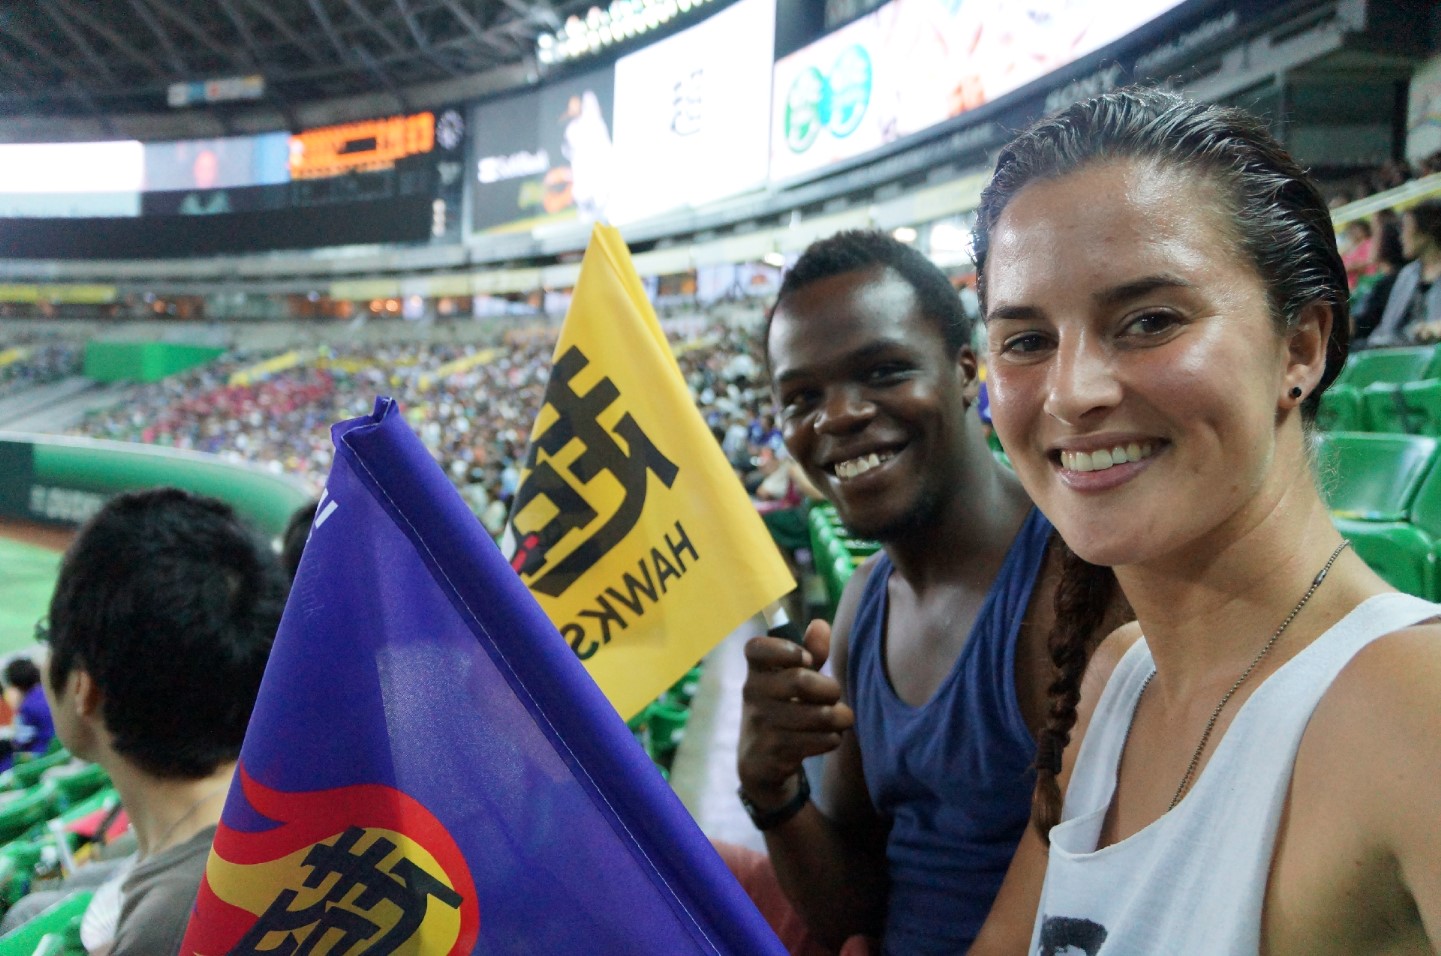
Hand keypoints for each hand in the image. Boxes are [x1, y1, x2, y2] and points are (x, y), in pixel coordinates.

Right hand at [737, 619, 854, 809]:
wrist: (761, 764)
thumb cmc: (783, 710)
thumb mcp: (793, 680)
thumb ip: (810, 652)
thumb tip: (821, 624)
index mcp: (756, 671)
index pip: (757, 648)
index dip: (786, 649)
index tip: (805, 660)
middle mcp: (752, 694)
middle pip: (801, 680)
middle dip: (830, 688)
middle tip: (833, 695)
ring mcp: (760, 725)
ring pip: (819, 715)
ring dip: (840, 717)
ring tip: (840, 718)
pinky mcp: (773, 753)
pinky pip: (820, 740)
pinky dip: (833, 738)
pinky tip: (827, 738)